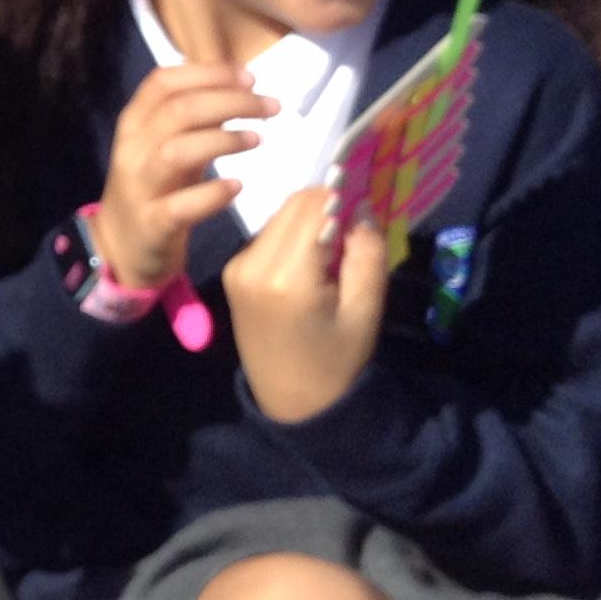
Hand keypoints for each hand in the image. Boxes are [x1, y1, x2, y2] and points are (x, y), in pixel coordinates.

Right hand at [94, 63, 273, 288]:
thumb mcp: (167, 144)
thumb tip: (238, 83)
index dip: (208, 74)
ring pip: (176, 152)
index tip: (249, 77)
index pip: (163, 82)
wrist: (122, 245)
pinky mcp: (152, 223)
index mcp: (134, 123)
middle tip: (271, 106)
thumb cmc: (156, 186)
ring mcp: (139, 187)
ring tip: (257, 139)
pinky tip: (237, 186)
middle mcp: (132, 150)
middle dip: (230, 101)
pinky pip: (180, 206)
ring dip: (222, 140)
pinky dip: (212, 194)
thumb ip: (194, 116)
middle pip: (178, 110)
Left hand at [222, 187, 386, 424]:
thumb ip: (365, 253)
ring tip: (334, 254)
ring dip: (310, 222)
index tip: (367, 200)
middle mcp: (252, 265)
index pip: (313, 206)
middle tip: (355, 230)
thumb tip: (360, 205)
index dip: (343, 195)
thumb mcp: (365, 310)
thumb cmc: (337, 362)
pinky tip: (311, 264)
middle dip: (327, 206)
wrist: (292, 404)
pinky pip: (267, 236)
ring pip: (279, 217)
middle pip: (293, 206)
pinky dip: (292, 237)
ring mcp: (237, 268)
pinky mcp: (232, 273)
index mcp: (286, 277)